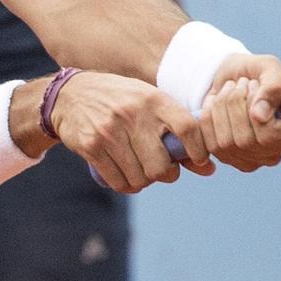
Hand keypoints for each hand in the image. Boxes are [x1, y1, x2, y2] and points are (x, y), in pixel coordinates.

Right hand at [48, 71, 208, 192]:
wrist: (71, 95)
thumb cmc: (122, 101)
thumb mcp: (150, 103)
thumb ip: (178, 132)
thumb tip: (209, 169)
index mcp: (154, 99)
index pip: (188, 128)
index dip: (198, 151)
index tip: (198, 160)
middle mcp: (133, 114)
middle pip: (162, 166)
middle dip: (166, 174)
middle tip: (162, 169)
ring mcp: (110, 131)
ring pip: (140, 178)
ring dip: (144, 181)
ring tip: (141, 169)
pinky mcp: (91, 146)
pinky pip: (118, 181)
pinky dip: (126, 185)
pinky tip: (125, 175)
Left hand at [204, 53, 280, 170]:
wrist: (229, 76)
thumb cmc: (255, 72)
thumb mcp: (268, 67)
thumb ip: (273, 86)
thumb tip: (260, 116)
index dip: (268, 116)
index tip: (258, 88)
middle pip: (253, 140)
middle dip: (240, 103)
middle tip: (244, 83)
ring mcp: (256, 159)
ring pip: (230, 142)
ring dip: (224, 106)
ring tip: (231, 89)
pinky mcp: (230, 159)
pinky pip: (212, 143)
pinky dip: (210, 116)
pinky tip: (217, 102)